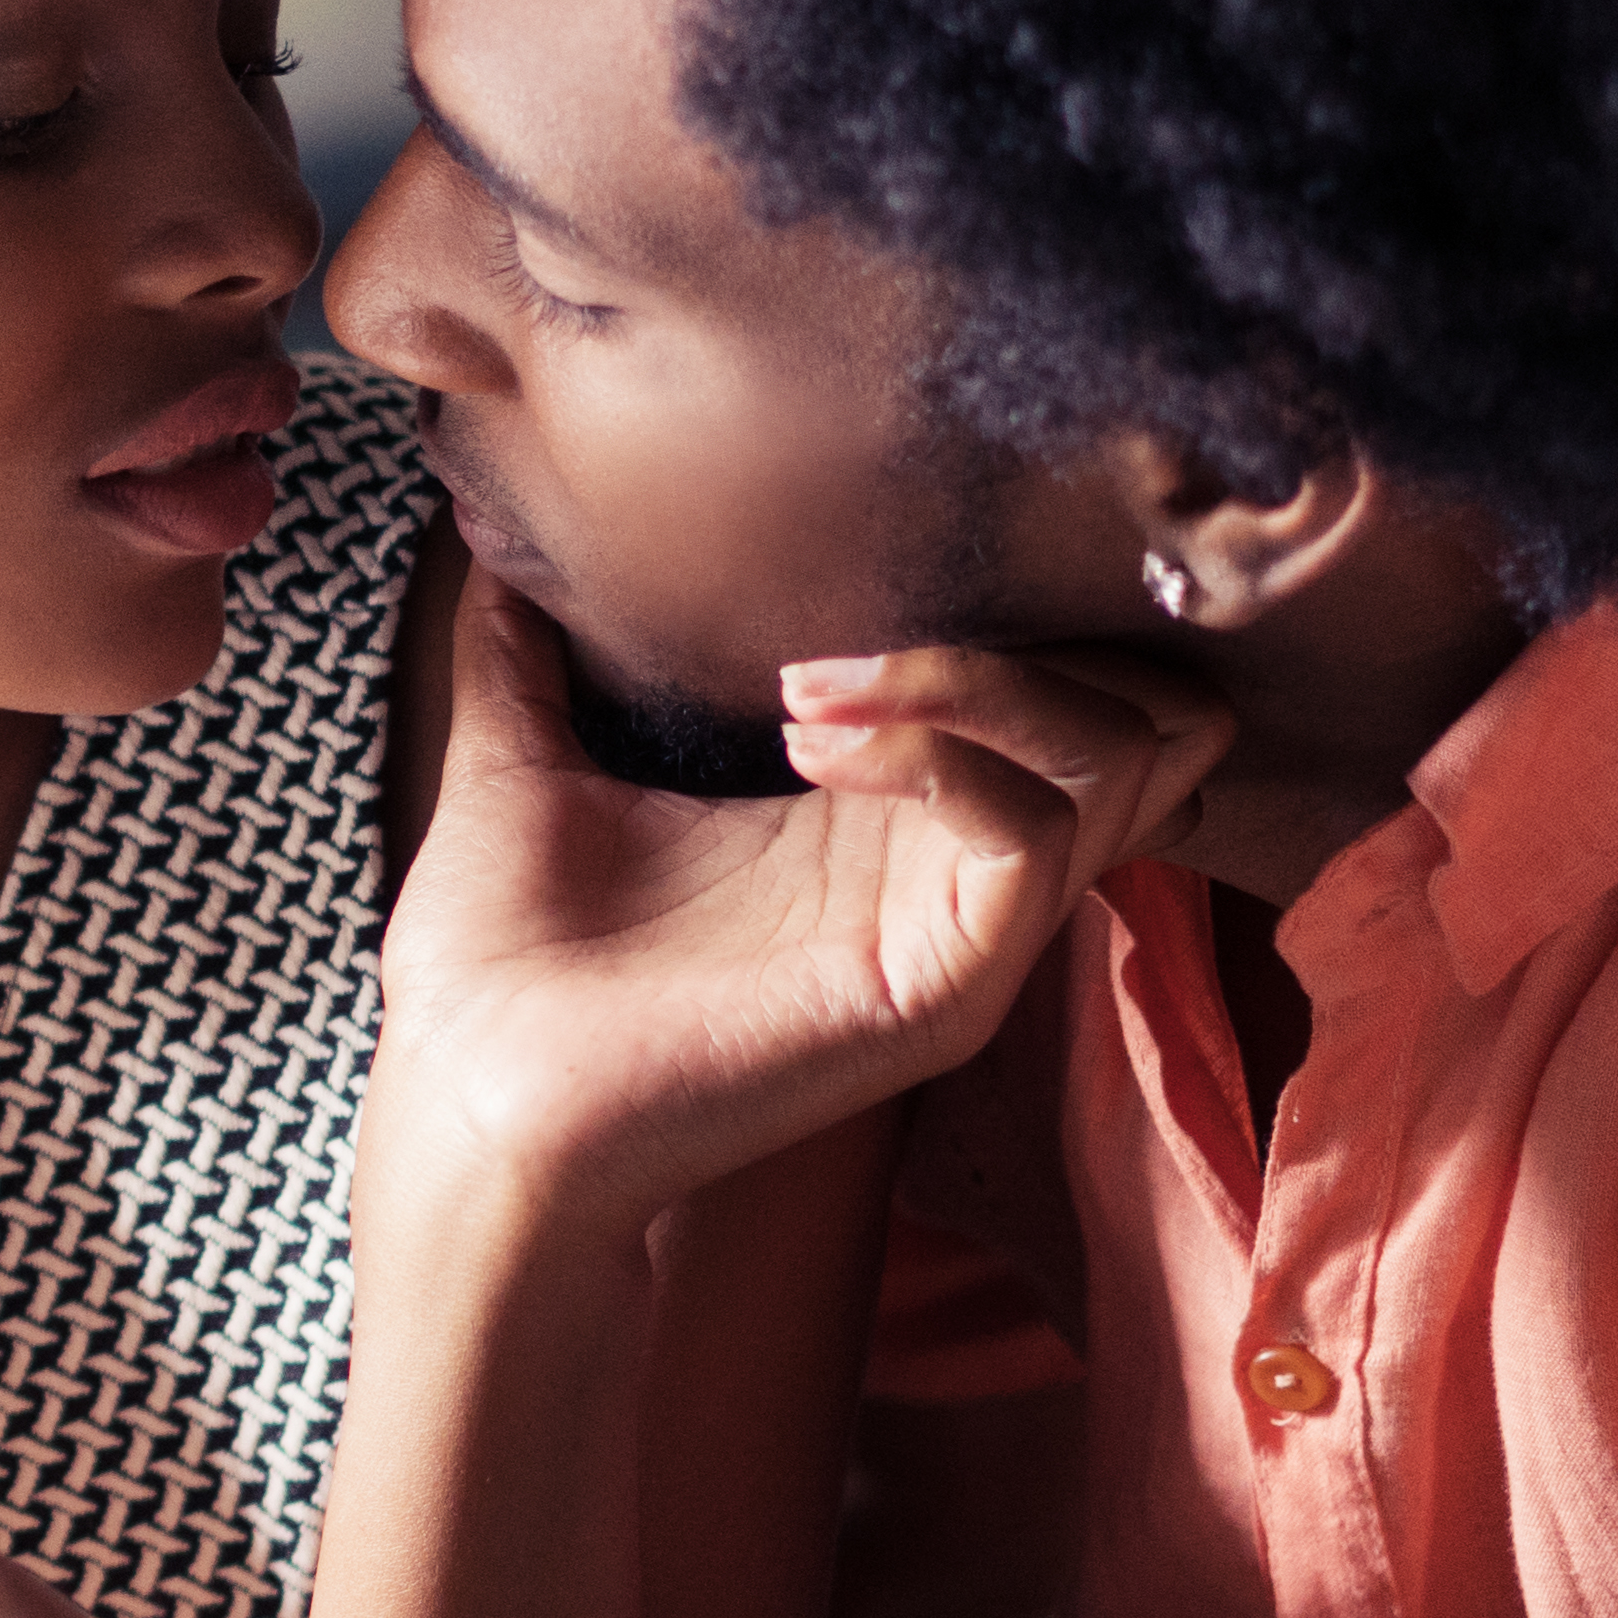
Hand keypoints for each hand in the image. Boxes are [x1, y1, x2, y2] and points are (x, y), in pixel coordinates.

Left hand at [370, 577, 1227, 1237]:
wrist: (466, 1098)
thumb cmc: (497, 958)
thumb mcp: (519, 758)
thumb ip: (527, 647)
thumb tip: (487, 520)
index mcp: (883, 814)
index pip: (1072, 689)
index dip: (1018, 604)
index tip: (860, 564)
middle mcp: (950, 870)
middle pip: (1151, 714)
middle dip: (1039, 628)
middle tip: (847, 642)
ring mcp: (961, 934)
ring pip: (1123, 755)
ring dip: (976, 678)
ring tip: (808, 692)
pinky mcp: (942, 990)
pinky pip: (1037, 839)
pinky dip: (944, 755)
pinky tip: (814, 749)